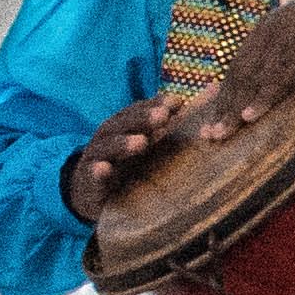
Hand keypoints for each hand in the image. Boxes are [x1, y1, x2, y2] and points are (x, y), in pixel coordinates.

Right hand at [61, 94, 187, 226]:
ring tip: (141, 142)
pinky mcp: (88, 183)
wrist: (87, 193)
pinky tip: (104, 168)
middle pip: (123, 124)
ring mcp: (95, 159)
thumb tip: (206, 127)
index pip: (138, 112)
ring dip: (123, 143)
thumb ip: (167, 137)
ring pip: (107, 148)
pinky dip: (97, 172)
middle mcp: (107, 139)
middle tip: (163, 115)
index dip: (154, 105)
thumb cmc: (124, 168)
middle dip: (143, 118)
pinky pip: (91, 177)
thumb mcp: (145, 151)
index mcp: (122, 128)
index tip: (176, 101)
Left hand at [180, 0, 294, 141]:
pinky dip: (263, 98)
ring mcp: (287, 38)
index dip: (223, 92)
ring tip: (222, 134)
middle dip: (222, 106)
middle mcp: (270, 31)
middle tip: (208, 135)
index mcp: (268, 28)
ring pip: (253, 78)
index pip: (239, 64)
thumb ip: (290, 50)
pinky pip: (278, 78)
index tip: (210, 117)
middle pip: (239, 74)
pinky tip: (251, 116)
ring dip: (235, 108)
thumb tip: (281, 76)